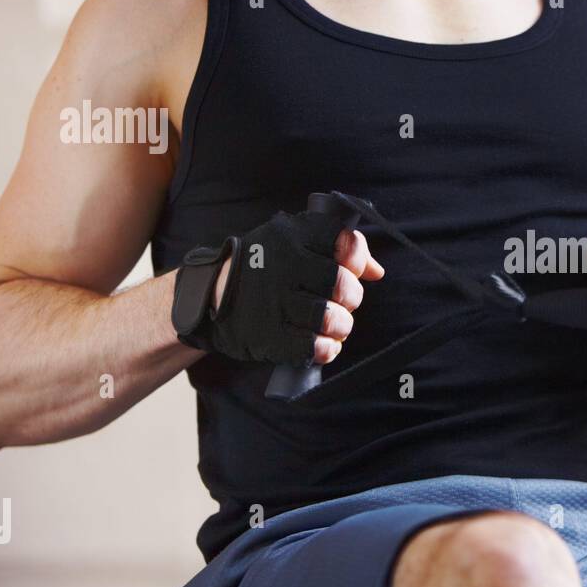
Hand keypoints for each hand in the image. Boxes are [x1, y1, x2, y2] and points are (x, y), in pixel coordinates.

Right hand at [214, 228, 383, 364]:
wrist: (211, 294)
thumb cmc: (265, 266)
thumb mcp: (295, 241)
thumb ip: (339, 248)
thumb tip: (375, 271)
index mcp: (294, 237)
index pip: (343, 242)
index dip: (356, 258)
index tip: (351, 267)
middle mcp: (284, 266)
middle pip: (343, 285)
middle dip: (351, 297)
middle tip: (341, 301)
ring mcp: (275, 302)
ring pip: (332, 318)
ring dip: (341, 326)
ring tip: (334, 324)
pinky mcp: (268, 336)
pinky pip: (313, 347)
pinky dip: (326, 349)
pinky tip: (323, 344)